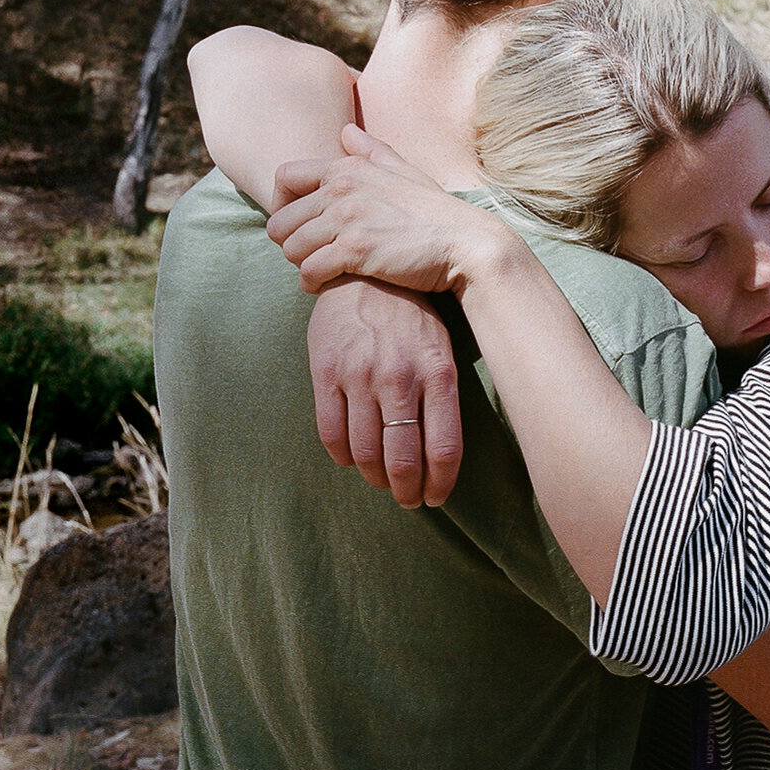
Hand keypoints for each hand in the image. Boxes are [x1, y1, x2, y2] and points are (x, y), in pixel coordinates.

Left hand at [267, 125, 512, 295]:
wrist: (464, 243)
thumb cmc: (434, 211)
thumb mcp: (404, 171)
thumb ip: (371, 151)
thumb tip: (346, 130)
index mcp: (348, 167)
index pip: (285, 176)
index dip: (283, 204)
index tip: (298, 223)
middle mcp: (342, 188)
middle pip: (281, 221)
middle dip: (292, 242)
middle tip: (313, 254)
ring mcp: (348, 218)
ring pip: (291, 249)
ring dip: (302, 264)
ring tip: (322, 269)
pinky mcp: (356, 250)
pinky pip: (309, 271)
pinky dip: (313, 283)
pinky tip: (327, 284)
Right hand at [305, 279, 463, 508]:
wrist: (364, 270)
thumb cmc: (411, 315)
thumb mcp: (440, 347)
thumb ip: (442, 396)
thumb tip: (441, 455)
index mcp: (437, 372)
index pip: (443, 449)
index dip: (439, 484)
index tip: (435, 497)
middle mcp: (399, 377)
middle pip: (403, 460)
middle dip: (406, 490)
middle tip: (407, 498)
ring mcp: (360, 376)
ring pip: (365, 454)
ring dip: (375, 478)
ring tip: (381, 481)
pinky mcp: (326, 372)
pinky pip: (331, 434)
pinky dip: (343, 457)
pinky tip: (352, 459)